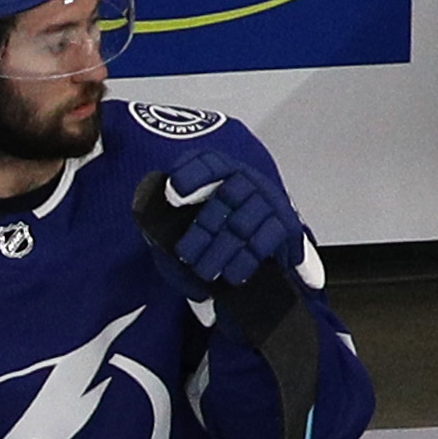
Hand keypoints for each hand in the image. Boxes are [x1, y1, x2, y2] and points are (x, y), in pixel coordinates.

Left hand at [147, 151, 303, 297]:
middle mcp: (246, 180)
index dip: (192, 174)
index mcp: (221, 170)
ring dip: (222, 251)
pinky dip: (246, 261)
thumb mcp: (187, 220)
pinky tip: (232, 276)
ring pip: (243, 223)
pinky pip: (265, 241)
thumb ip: (169, 220)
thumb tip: (152, 227)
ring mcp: (267, 200)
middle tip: (185, 253)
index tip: (173, 191)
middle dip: (205, 226)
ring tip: (205, 272)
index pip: (207, 163)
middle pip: (226, 195)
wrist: (259, 246)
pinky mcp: (285, 224)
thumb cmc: (214, 230)